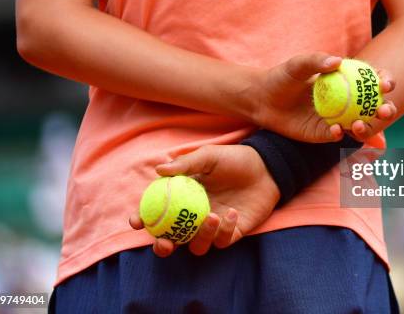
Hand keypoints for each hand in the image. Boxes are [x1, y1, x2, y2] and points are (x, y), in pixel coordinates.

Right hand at [129, 144, 278, 256]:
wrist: (266, 168)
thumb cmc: (234, 159)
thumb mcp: (209, 156)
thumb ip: (186, 163)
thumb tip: (159, 169)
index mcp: (183, 198)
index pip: (157, 213)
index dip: (143, 219)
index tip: (137, 222)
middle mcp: (194, 216)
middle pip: (172, 240)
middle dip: (163, 247)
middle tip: (165, 243)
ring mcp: (213, 227)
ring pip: (196, 246)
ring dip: (200, 236)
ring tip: (211, 216)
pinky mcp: (232, 234)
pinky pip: (222, 241)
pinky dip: (224, 230)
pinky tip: (231, 212)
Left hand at [250, 52, 396, 142]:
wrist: (262, 100)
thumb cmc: (282, 77)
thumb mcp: (297, 65)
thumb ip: (316, 61)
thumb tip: (337, 61)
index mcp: (347, 81)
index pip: (373, 81)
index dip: (385, 82)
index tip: (385, 84)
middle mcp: (347, 101)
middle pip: (374, 107)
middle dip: (386, 109)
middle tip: (384, 110)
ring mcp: (337, 118)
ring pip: (360, 125)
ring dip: (367, 127)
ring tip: (358, 124)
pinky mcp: (323, 133)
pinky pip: (337, 136)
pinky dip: (339, 134)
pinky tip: (334, 129)